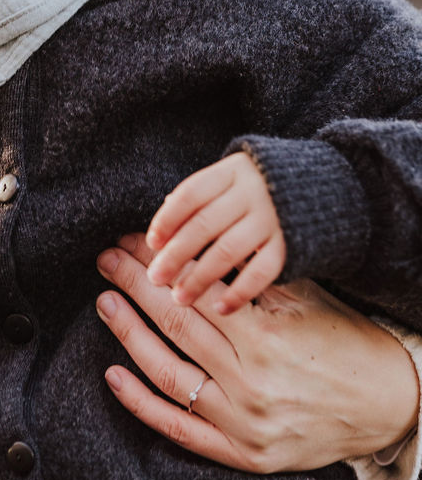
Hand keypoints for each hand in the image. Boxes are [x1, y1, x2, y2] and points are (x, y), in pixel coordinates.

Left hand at [96, 234, 419, 470]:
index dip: (157, 263)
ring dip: (129, 334)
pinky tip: (113, 375)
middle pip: (176, 324)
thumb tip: (190, 247)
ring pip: (169, 374)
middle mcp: (252, 381)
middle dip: (134, 285)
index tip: (131, 240)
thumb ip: (249, 280)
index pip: (194, 290)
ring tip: (105, 301)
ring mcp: (244, 422)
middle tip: (106, 258)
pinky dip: (142, 404)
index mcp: (267, 336)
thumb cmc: (344, 342)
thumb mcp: (304, 299)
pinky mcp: (242, 454)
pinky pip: (181, 429)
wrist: (387, 406)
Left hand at [146, 151, 285, 313]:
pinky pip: (262, 272)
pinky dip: (239, 291)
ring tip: (178, 298)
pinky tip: (220, 308)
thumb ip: (205, 195)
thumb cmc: (263, 187)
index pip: (191, 193)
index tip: (151, 243)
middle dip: (176, 253)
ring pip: (228, 250)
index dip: (167, 218)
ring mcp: (274, 219)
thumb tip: (163, 216)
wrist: (328, 187)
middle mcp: (252, 192)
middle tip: (154, 278)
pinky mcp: (293, 246)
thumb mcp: (235, 177)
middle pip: (205, 224)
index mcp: (232, 171)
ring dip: (200, 277)